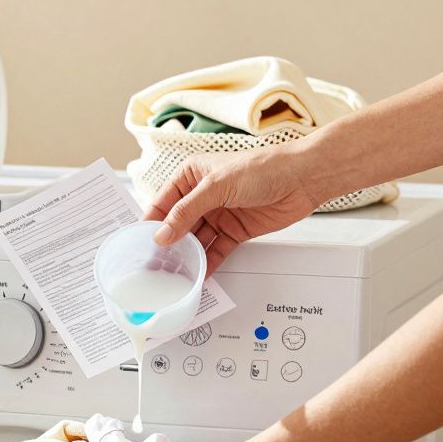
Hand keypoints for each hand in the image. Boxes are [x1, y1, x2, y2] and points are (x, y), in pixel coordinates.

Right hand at [145, 145, 324, 274]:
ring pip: (196, 240)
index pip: (163, 203)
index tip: (140, 244)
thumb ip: (187, 212)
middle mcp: (203, 196)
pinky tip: (199, 274)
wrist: (302, 178)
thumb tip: (163, 234)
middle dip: (168, 245)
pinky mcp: (235, 230)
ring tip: (174, 273)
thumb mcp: (216, 186)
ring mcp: (219, 214)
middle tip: (154, 265)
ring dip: (187, 256)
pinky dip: (208, 262)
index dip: (152, 223)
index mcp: (191, 176)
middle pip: (178, 225)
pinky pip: (216, 249)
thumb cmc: (262, 168)